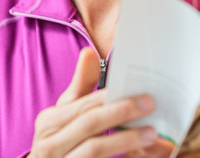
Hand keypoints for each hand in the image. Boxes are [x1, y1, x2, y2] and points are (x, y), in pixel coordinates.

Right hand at [29, 48, 161, 157]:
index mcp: (48, 122)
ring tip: (151, 133)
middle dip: (121, 113)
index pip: (83, 104)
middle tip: (150, 105)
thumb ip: (80, 86)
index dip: (111, 98)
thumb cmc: (60, 142)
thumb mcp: (65, 114)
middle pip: (89, 123)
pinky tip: (139, 153)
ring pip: (94, 149)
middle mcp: (47, 144)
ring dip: (125, 139)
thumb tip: (88, 52)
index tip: (138, 92)